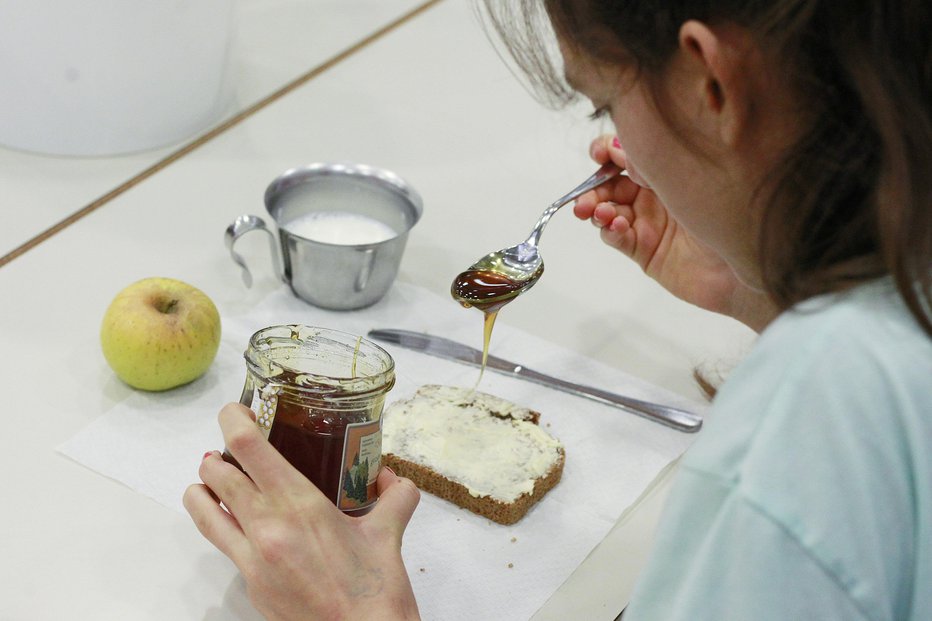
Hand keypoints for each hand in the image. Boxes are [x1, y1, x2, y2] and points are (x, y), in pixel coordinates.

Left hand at [184, 403, 420, 620]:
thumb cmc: (376, 594)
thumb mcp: (389, 535)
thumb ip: (395, 498)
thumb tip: (393, 479)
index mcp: (299, 505)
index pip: (247, 448)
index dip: (233, 419)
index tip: (237, 410)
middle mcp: (266, 528)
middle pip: (216, 474)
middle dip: (217, 454)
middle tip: (234, 446)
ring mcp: (252, 560)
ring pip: (203, 512)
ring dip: (202, 490)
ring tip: (214, 480)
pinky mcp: (250, 587)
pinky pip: (223, 546)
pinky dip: (222, 525)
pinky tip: (243, 524)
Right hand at [574, 135, 775, 330]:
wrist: (750, 260)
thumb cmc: (729, 212)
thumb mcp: (685, 176)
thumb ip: (648, 161)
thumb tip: (615, 145)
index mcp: (666, 171)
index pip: (625, 156)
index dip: (606, 153)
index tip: (597, 154)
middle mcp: (655, 196)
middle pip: (609, 186)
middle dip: (592, 189)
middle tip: (583, 199)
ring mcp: (648, 224)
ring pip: (608, 212)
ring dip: (596, 210)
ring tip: (598, 214)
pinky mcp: (646, 252)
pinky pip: (618, 239)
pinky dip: (609, 232)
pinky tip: (615, 227)